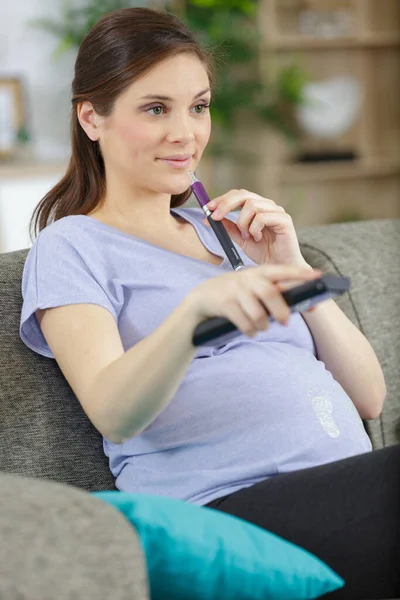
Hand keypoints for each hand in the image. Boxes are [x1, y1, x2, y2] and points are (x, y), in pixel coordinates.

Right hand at [186, 263, 321, 337]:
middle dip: (281, 310)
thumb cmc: (233, 295)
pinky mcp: (224, 304)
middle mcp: (246, 279)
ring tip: (262, 327)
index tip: (317, 276)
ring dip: (263, 325)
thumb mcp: (250, 287)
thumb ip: (272, 292)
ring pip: (257, 313)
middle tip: (286, 322)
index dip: (299, 273)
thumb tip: (300, 304)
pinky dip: (250, 331)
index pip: (281, 270)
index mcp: (257, 273)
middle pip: (270, 293)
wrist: (200, 300)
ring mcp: (234, 291)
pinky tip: (250, 331)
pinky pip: (244, 322)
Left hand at [203, 189, 307, 266]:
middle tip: (215, 217)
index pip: (238, 195)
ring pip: (251, 206)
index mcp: (258, 207)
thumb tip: (210, 218)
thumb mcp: (241, 239)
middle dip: (226, 205)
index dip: (222, 199)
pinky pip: (261, 217)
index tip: (208, 208)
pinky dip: (254, 229)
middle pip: (244, 194)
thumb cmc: (264, 253)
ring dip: (243, 223)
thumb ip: (229, 227)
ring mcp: (277, 211)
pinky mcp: (284, 219)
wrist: (279, 267)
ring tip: (247, 236)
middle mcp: (268, 206)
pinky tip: (258, 238)